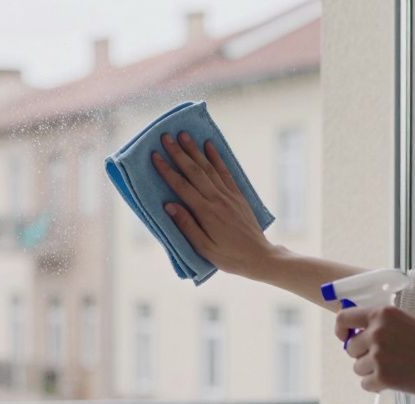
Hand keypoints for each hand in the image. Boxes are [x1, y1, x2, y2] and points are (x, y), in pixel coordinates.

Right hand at [153, 132, 281, 277]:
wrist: (259, 256)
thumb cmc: (229, 257)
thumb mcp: (204, 248)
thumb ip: (186, 226)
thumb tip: (169, 205)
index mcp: (205, 212)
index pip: (181, 186)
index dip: (167, 170)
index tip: (155, 156)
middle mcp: (217, 199)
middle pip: (194, 171)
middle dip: (179, 152)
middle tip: (166, 137)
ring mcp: (228, 195)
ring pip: (209, 167)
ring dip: (195, 150)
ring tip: (184, 135)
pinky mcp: (237, 195)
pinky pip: (225, 172)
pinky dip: (216, 157)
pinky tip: (209, 146)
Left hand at [338, 306, 414, 394]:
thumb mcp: (412, 322)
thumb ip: (387, 327)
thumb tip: (365, 338)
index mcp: (383, 314)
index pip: (343, 318)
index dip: (342, 330)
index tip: (346, 338)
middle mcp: (376, 332)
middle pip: (351, 348)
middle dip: (364, 355)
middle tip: (385, 360)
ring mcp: (379, 355)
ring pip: (358, 368)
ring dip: (372, 371)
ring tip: (396, 370)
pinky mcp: (385, 378)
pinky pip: (366, 384)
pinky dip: (377, 385)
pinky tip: (395, 382)